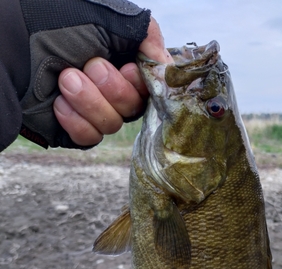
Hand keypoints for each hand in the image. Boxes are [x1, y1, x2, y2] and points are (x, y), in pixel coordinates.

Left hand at [54, 17, 171, 146]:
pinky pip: (91, 138)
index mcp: (121, 60)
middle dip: (112, 88)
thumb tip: (166, 63)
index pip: (150, 85)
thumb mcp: (110, 18)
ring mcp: (93, 110)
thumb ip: (146, 35)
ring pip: (113, 124)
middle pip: (135, 108)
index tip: (128, 69)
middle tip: (89, 66)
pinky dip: (75, 120)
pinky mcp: (75, 129)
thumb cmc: (55, 24)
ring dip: (90, 101)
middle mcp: (111, 87)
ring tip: (66, 79)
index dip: (142, 83)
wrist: (13, 47)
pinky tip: (59, 103)